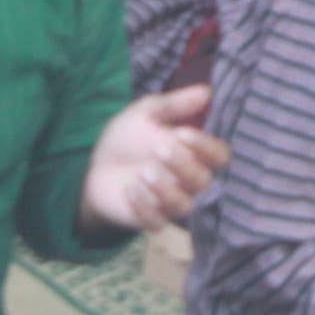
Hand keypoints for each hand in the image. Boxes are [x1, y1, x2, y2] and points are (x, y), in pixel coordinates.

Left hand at [80, 85, 230, 234]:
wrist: (95, 165)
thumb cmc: (129, 135)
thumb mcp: (147, 112)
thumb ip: (174, 104)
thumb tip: (206, 92)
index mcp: (194, 152)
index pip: (219, 156)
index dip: (206, 147)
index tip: (182, 132)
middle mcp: (187, 180)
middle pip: (203, 181)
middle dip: (183, 165)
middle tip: (159, 148)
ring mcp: (169, 202)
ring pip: (183, 205)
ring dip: (165, 189)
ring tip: (143, 171)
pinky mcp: (150, 219)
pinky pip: (157, 222)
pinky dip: (144, 207)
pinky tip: (129, 189)